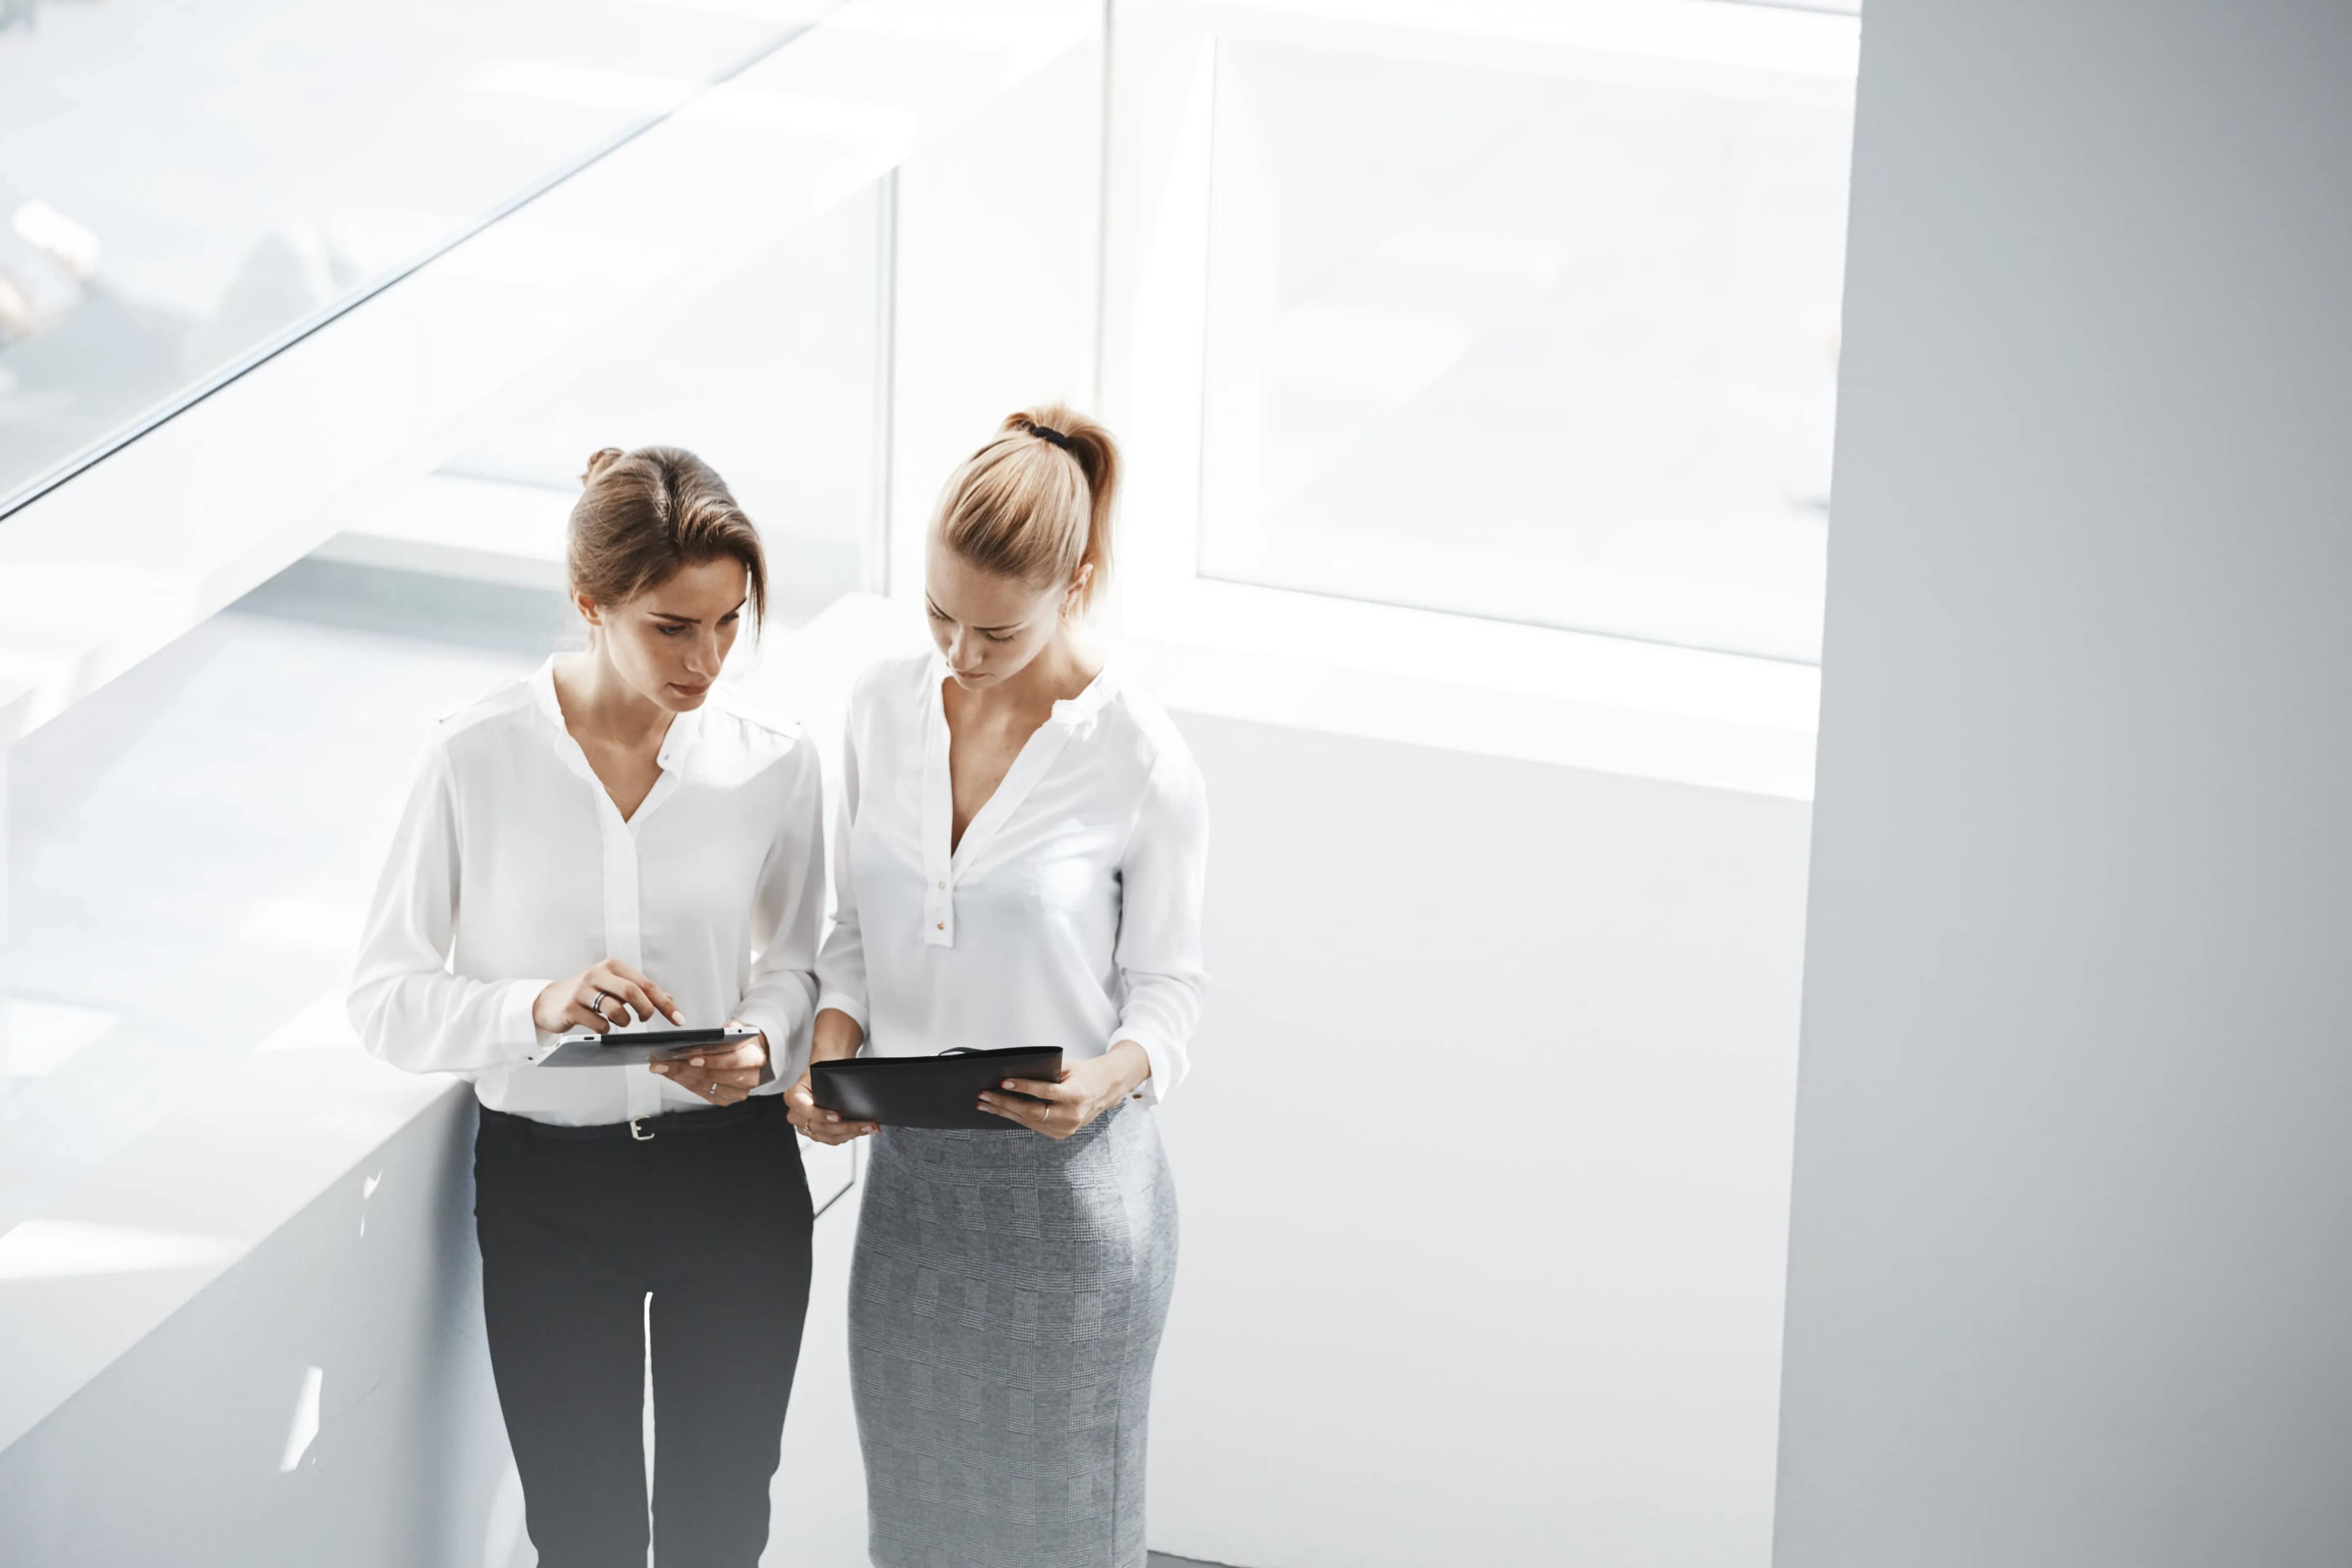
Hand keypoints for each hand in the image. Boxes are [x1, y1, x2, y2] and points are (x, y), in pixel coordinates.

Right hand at [534, 959, 680, 1035]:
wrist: (550, 1002)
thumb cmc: (588, 994)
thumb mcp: (614, 987)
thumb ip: (640, 992)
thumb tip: (669, 1000)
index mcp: (612, 966)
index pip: (646, 983)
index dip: (665, 1003)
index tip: (679, 1019)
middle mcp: (597, 974)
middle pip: (632, 992)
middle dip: (645, 1010)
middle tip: (645, 1019)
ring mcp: (582, 990)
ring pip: (615, 1009)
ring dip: (624, 1021)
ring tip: (619, 1021)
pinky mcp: (571, 1008)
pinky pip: (598, 1023)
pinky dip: (606, 1029)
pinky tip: (600, 1025)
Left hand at [653, 1023, 767, 1105]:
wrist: (748, 1054)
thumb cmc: (739, 1040)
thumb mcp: (737, 1028)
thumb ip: (730, 1029)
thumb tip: (713, 1035)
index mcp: (755, 1058)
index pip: (733, 1061)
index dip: (711, 1061)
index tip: (690, 1057)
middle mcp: (749, 1079)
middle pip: (713, 1075)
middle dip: (684, 1068)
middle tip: (661, 1063)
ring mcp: (737, 1093)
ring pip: (703, 1085)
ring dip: (679, 1075)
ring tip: (660, 1067)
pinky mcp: (725, 1099)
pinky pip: (700, 1092)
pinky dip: (683, 1082)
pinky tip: (670, 1073)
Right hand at [783, 1071, 877, 1143]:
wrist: (823, 1078)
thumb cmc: (823, 1074)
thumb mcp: (823, 1073)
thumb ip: (831, 1085)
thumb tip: (854, 1095)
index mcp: (793, 1096)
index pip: (804, 1108)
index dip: (821, 1114)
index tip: (839, 1116)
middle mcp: (795, 1115)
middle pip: (820, 1127)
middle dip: (846, 1126)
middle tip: (866, 1123)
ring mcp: (804, 1127)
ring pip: (828, 1136)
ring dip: (851, 1133)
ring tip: (869, 1127)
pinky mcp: (815, 1134)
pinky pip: (832, 1139)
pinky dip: (848, 1136)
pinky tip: (862, 1130)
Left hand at [979, 1041, 1149, 1139]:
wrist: (1105, 1089)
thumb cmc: (1084, 1073)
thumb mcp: (1068, 1065)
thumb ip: (1045, 1069)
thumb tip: (1013, 1071)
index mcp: (1076, 1095)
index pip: (1045, 1092)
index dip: (1023, 1087)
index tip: (1003, 1082)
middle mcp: (1072, 1115)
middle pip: (1032, 1111)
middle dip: (1004, 1103)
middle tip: (985, 1095)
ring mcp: (1066, 1128)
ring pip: (1029, 1122)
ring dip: (1004, 1113)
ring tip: (985, 1104)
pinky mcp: (1061, 1134)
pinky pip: (1033, 1126)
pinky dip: (1015, 1118)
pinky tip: (1000, 1111)